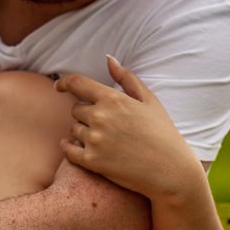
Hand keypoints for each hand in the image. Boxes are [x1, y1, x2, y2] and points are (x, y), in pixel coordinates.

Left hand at [54, 56, 201, 200]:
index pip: (76, 83)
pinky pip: (68, 150)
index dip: (64, 82)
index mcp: (112, 99)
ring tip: (104, 140)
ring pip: (73, 129)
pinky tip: (74, 146)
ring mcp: (94, 140)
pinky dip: (69, 147)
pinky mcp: (91, 161)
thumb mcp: (149, 100)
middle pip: (75, 109)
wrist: (171, 171)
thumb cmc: (162, 133)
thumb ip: (127, 78)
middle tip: (104, 125)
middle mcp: (100, 117)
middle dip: (85, 114)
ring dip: (82, 132)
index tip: (59, 86)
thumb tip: (108, 58)